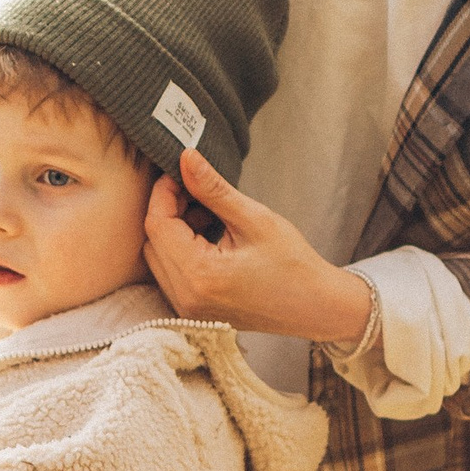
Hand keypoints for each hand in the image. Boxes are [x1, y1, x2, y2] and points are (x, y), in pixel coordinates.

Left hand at [143, 146, 373, 344]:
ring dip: (174, 231)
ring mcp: (188, 309)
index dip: (164, 192)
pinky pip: (170, 275)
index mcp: (200, 274)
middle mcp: (186, 297)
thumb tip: (186, 159)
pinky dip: (180, 251)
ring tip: (208, 214)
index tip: (182, 173)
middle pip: (153, 241)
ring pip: (158, 258)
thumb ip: (213, 189)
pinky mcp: (194, 311)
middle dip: (168, 211)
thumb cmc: (292, 264)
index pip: (158, 224)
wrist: (316, 307)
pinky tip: (208, 238)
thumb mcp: (254, 219)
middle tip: (197, 192)